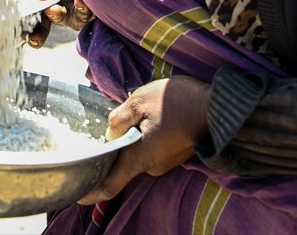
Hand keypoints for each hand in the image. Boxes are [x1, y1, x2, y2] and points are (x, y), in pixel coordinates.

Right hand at [28, 0, 94, 47]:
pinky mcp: (96, 13)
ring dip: (77, 12)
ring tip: (77, 0)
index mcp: (52, 5)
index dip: (34, 33)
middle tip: (51, 10)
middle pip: (55, 23)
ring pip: (77, 21)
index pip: (39, 21)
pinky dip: (87, 7)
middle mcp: (65, 12)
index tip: (31, 40)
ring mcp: (81, 14)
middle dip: (52, 23)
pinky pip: (91, 15)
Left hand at [77, 76, 210, 204]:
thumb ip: (119, 118)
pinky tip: (152, 117)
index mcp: (140, 158)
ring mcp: (167, 162)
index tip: (78, 196)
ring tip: (137, 115)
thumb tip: (111, 132)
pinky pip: (154, 149)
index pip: (111, 185)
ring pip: (140, 154)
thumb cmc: (179, 102)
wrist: (218, 106)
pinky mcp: (177, 153)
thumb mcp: (139, 101)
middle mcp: (153, 166)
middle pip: (125, 163)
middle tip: (112, 127)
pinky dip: (148, 137)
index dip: (92, 192)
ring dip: (134, 139)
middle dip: (116, 149)